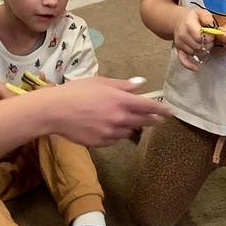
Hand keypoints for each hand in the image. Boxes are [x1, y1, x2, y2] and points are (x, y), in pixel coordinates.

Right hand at [44, 76, 172, 146]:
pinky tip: (112, 128)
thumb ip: (123, 85)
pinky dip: (117, 133)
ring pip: (129, 131)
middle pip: (143, 122)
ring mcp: (110, 132)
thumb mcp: (100, 82)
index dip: (161, 109)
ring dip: (133, 126)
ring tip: (132, 122)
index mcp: (121, 101)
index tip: (170, 111)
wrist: (55, 111)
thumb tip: (140, 83)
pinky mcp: (101, 142)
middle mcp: (119, 118)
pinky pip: (115, 139)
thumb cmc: (76, 91)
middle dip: (152, 120)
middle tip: (158, 119)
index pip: (148, 106)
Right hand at [173, 7, 214, 71]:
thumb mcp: (200, 12)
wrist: (177, 20)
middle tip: (210, 42)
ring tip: (204, 46)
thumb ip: (206, 16)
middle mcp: (182, 35)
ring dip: (201, 52)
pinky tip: (196, 68)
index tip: (212, 36)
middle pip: (197, 46)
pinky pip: (182, 59)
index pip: (200, 36)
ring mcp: (180, 43)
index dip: (208, 38)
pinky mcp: (178, 49)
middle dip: (207, 46)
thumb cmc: (192, 17)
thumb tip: (210, 22)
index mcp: (188, 25)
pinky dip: (189, 65)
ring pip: (193, 53)